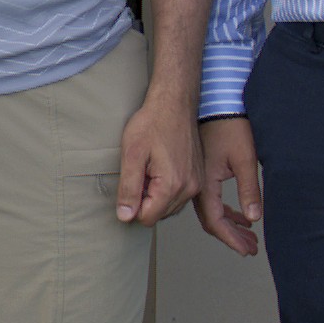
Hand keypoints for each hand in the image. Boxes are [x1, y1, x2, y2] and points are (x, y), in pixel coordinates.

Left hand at [112, 91, 201, 229]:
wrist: (174, 104)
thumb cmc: (152, 123)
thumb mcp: (132, 155)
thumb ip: (128, 189)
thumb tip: (125, 216)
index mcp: (172, 185)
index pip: (147, 218)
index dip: (133, 205)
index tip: (131, 182)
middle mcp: (189, 188)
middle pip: (159, 215)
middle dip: (145, 200)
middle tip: (141, 172)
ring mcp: (196, 183)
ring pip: (169, 207)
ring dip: (156, 195)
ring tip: (151, 168)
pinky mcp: (198, 177)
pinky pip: (179, 196)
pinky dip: (167, 189)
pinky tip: (160, 168)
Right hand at [197, 115, 264, 258]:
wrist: (212, 102)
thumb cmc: (226, 123)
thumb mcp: (244, 158)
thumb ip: (249, 189)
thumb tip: (253, 217)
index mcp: (203, 184)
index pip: (215, 222)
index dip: (231, 239)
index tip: (246, 250)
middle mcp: (195, 186)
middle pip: (212, 221)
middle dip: (232, 237)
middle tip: (250, 247)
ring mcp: (195, 180)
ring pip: (211, 212)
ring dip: (230, 225)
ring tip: (248, 235)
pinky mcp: (199, 173)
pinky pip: (210, 200)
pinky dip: (225, 211)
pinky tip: (239, 214)